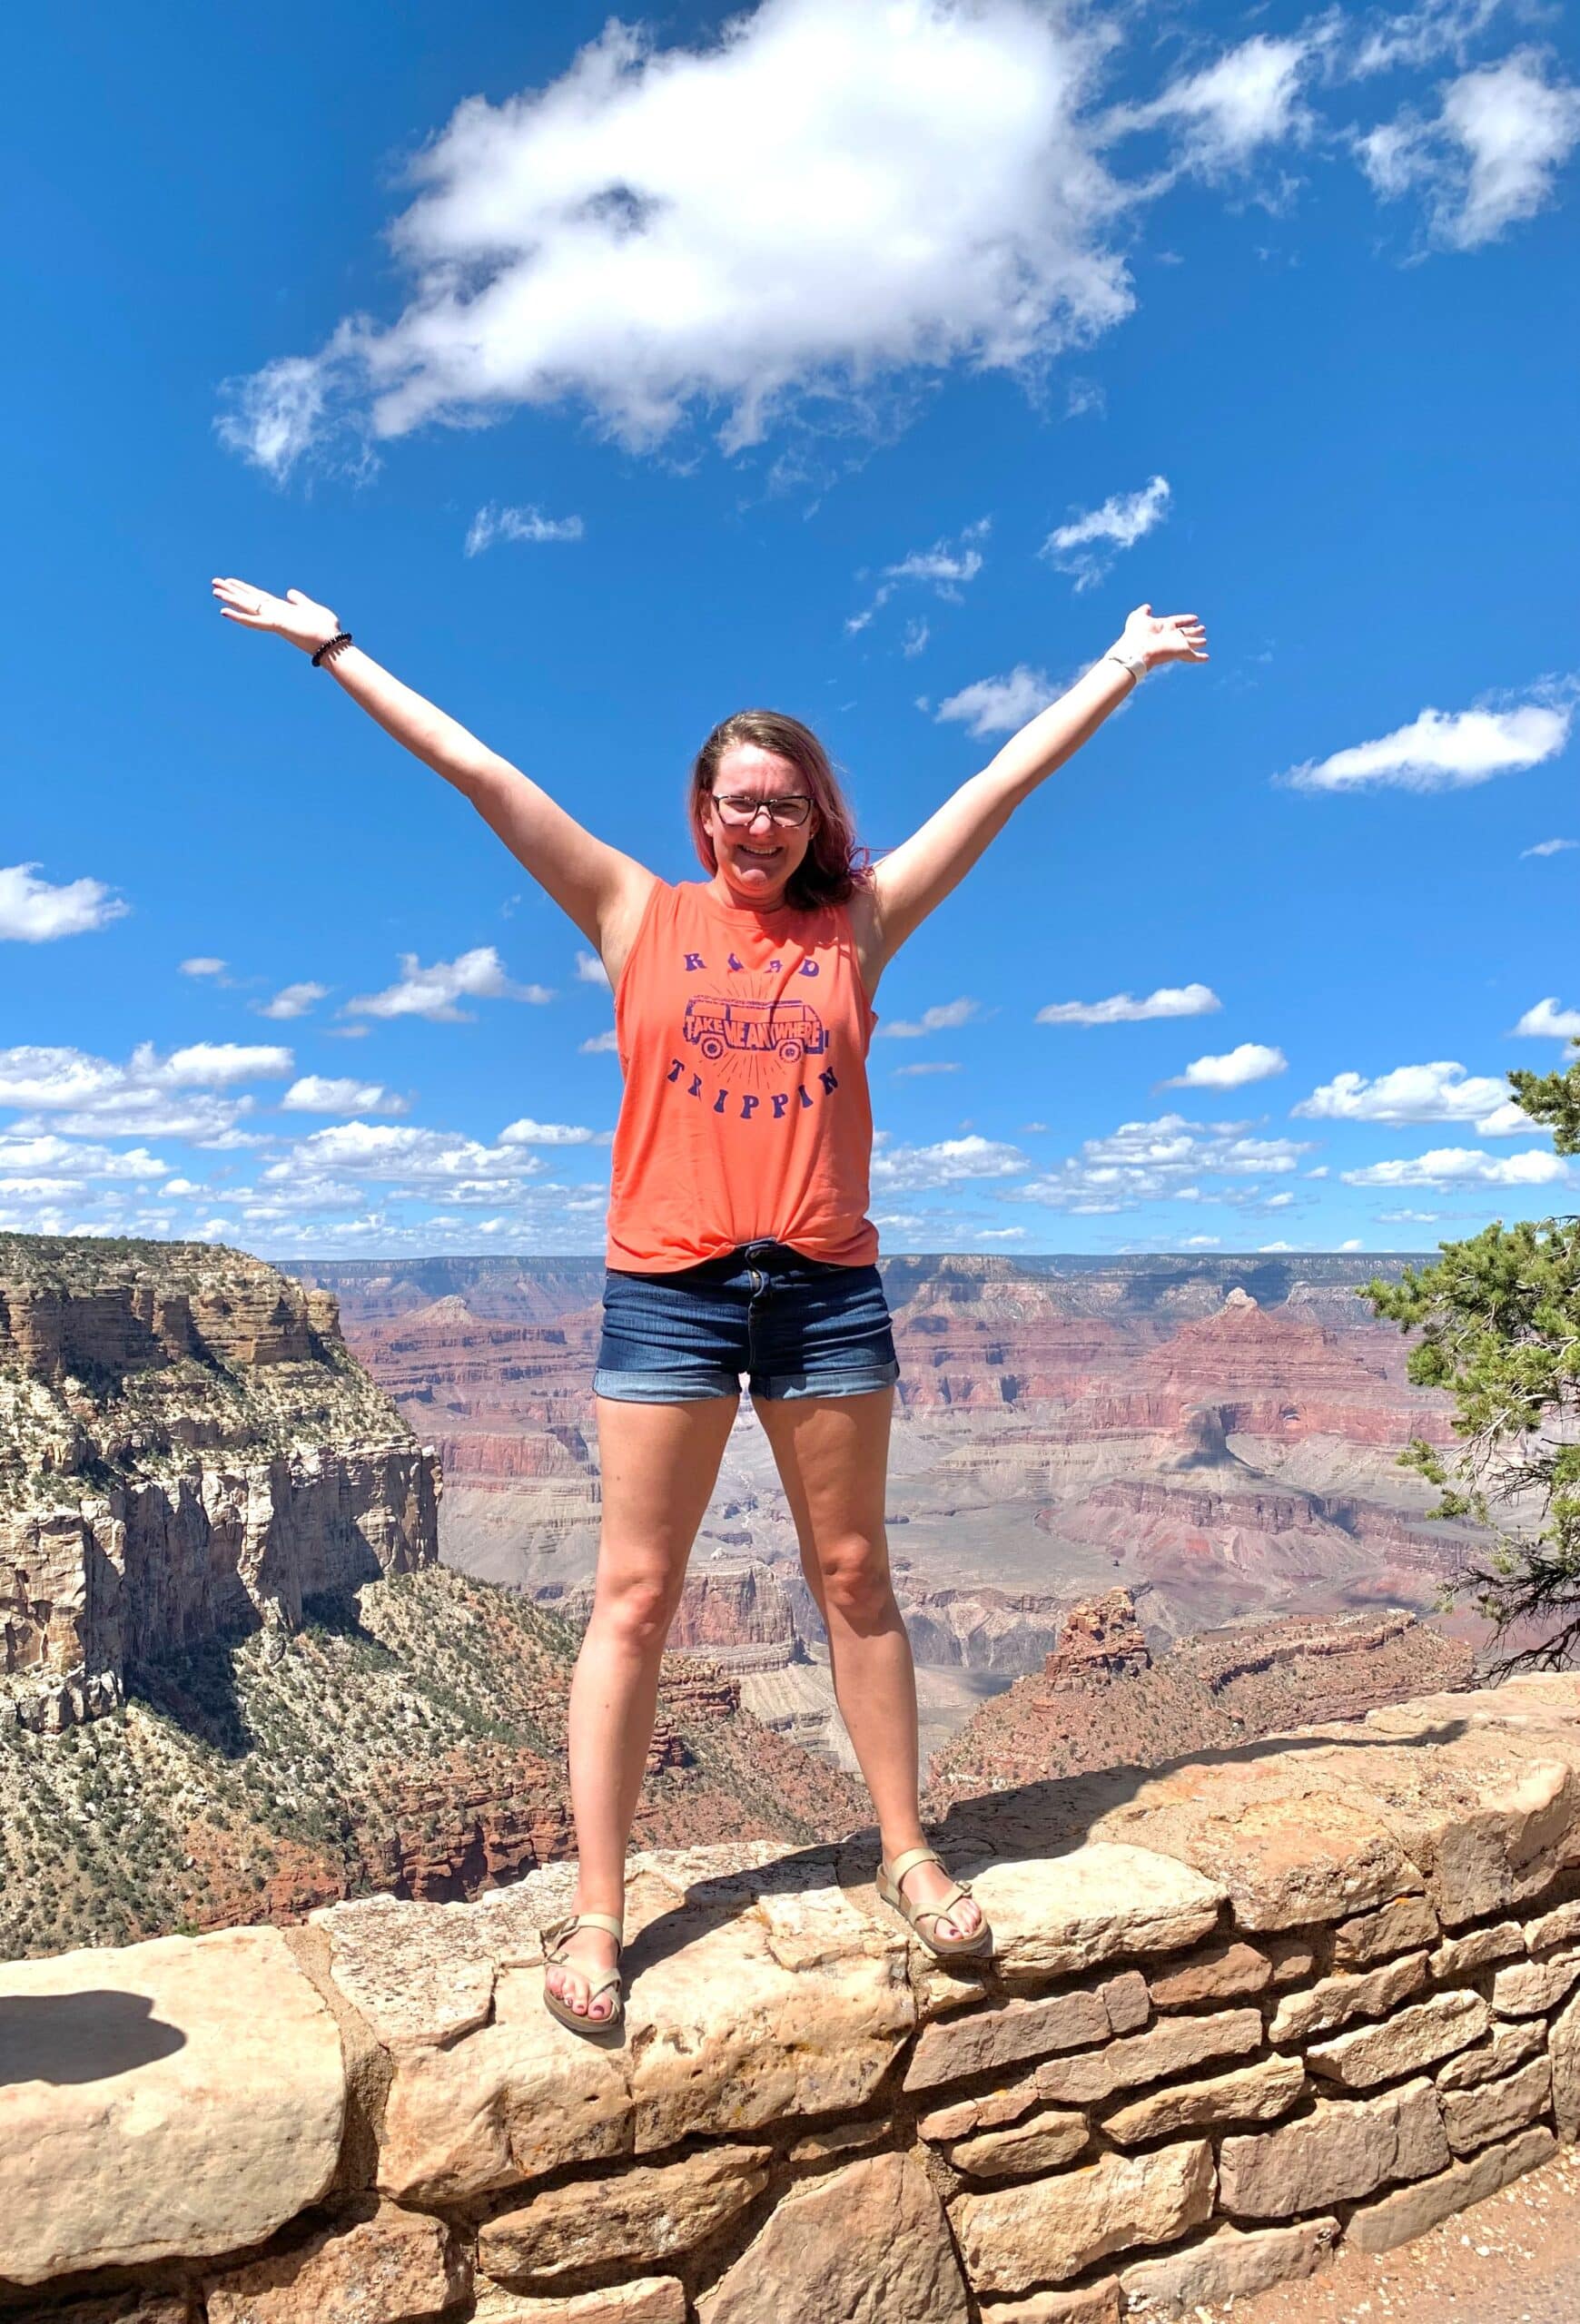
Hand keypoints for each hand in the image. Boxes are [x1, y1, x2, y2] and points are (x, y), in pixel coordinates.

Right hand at [211, 577, 340, 654]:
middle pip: (249, 600)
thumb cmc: (325, 630)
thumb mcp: (312, 608)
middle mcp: (274, 614)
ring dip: (231, 599)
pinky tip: (223, 611)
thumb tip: (289, 592)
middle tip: (214, 583)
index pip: (259, 597)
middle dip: (232, 591)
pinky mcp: (276, 625)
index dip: (244, 588)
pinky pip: (254, 621)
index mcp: (282, 609)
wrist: (332, 645)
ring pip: (247, 607)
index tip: (230, 581)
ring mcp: (274, 620)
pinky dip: (239, 617)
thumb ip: (299, 601)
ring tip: (214, 591)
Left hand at [1114, 603, 1208, 672]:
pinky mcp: (1181, 653)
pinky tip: (1207, 658)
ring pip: (1190, 643)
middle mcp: (1171, 636)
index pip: (1178, 621)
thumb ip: (1143, 612)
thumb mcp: (1138, 617)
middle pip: (1185, 633)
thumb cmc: (1136, 634)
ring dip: (1198, 642)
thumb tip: (1147, 607)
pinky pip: (1193, 656)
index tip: (1195, 618)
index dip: (1186, 619)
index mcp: (1163, 627)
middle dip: (1193, 631)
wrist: (1138, 650)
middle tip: (1203, 629)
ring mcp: (1176, 645)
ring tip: (1205, 641)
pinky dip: (1200, 657)